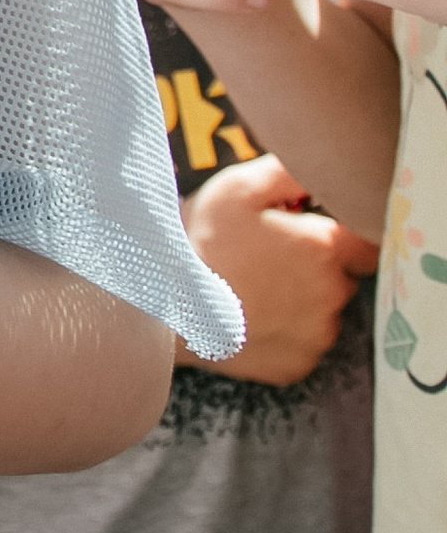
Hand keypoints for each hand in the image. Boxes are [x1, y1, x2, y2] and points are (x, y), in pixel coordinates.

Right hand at [180, 153, 378, 385]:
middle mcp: (332, 296)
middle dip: (317, 265)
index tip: (309, 228)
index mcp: (325, 249)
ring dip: (303, 300)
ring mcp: (316, 337)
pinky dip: (286, 331)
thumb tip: (322, 166)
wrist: (165, 306)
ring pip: (324, 312)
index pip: (367, 238)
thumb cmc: (202, 242)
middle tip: (270, 255)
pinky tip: (251, 316)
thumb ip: (290, 173)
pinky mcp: (297, 366)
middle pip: (343, 276)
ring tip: (255, 287)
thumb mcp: (239, 188)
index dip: (340, 230)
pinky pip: (304, 344)